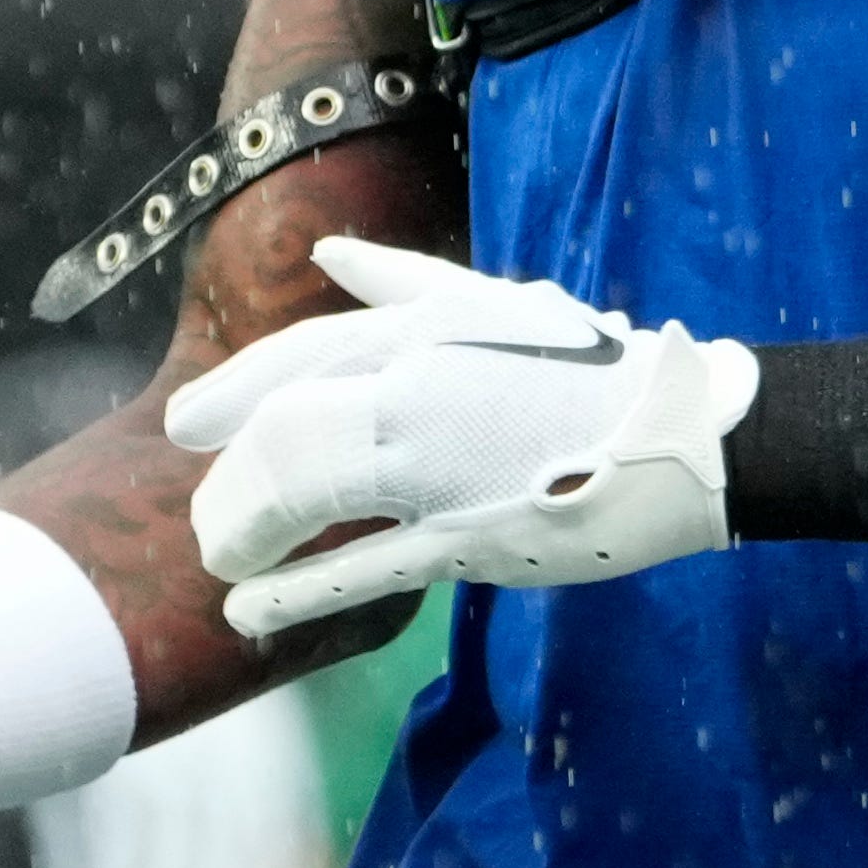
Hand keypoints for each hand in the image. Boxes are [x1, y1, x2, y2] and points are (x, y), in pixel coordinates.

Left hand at [165, 237, 759, 640]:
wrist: (682, 432)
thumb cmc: (588, 366)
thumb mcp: (493, 303)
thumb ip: (401, 281)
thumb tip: (327, 255)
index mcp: (424, 329)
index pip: (296, 360)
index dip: (231, 394)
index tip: (184, 429)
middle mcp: (419, 388)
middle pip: (285, 431)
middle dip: (235, 481)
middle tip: (211, 519)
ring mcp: (441, 465)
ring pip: (307, 494)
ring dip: (249, 530)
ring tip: (224, 560)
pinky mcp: (468, 537)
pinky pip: (361, 569)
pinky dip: (293, 592)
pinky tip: (246, 612)